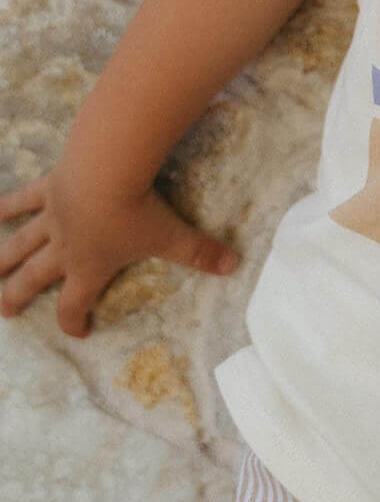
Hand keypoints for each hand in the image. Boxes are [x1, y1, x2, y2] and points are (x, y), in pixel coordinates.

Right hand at [0, 153, 238, 338]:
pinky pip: (22, 199)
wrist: (108, 170)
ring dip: (2, 259)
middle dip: (18, 296)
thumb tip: (234, 266)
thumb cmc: (137, 210)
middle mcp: (64, 246)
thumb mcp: (173, 235)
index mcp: (90, 265)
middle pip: (34, 278)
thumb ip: (201, 253)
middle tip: (5, 310)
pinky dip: (5, 206)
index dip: (74, 322)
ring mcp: (52, 217)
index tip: (78, 331)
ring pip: (20, 243)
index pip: (75, 304)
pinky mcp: (48, 187)